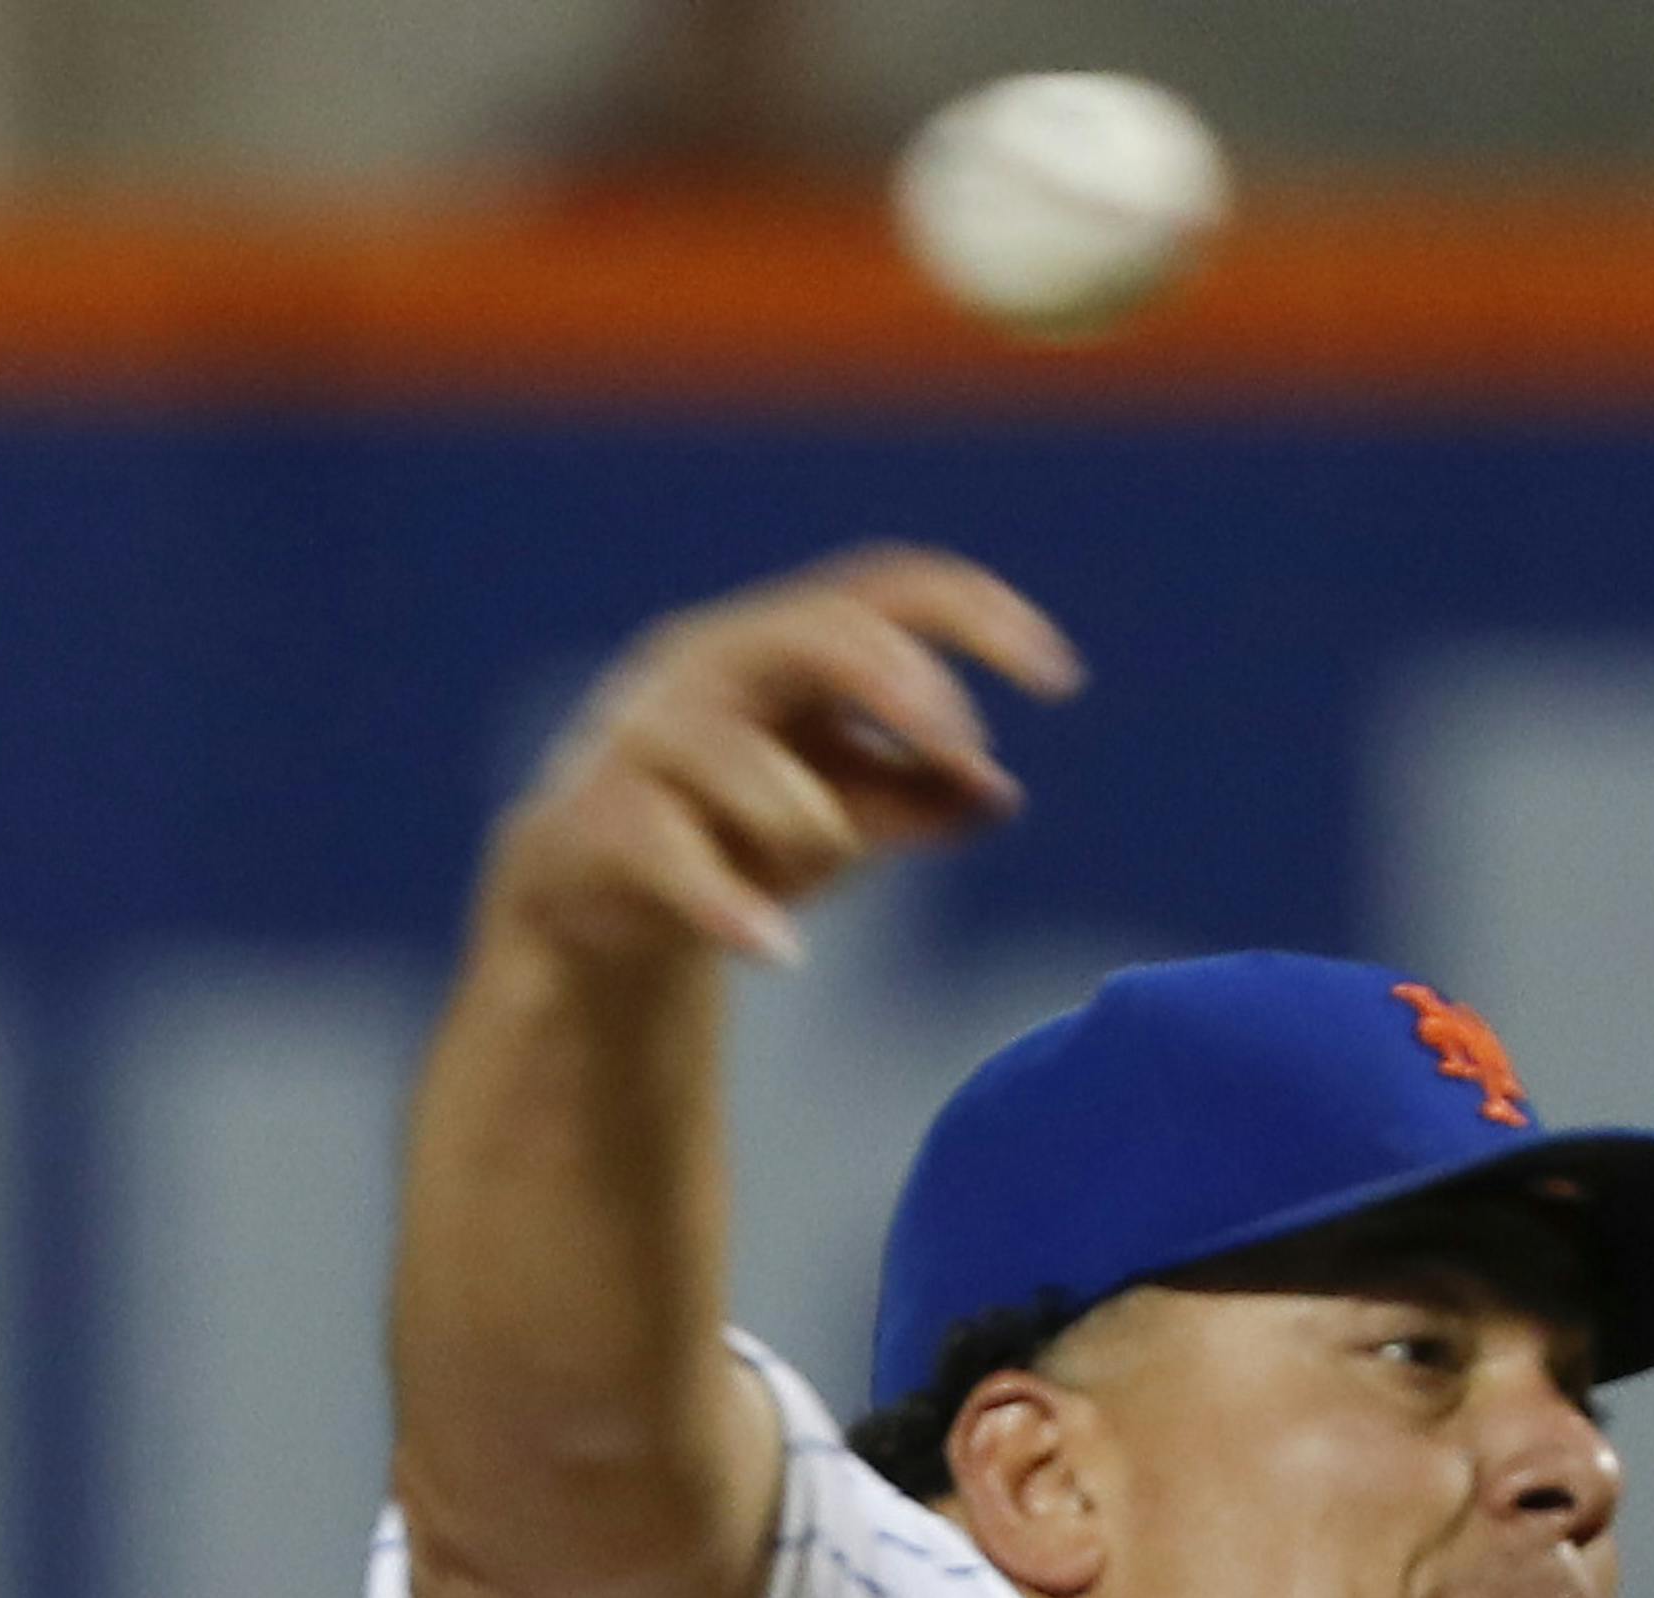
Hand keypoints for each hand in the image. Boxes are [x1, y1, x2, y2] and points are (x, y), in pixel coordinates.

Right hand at [479, 543, 1084, 968]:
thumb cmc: (732, 834)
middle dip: (899, 684)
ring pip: (741, 760)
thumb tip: (997, 795)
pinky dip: (730, 906)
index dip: (978, 619)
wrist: (591, 901)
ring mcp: (646, 742)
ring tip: (827, 857)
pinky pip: (671, 858)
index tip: (1063, 680)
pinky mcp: (597, 825)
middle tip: (958, 744)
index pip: (889, 591)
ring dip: (808, 819)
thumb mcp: (842, 814)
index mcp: (781, 644)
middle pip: (814, 634)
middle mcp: (710, 668)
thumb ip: (917, 798)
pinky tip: (779, 951)